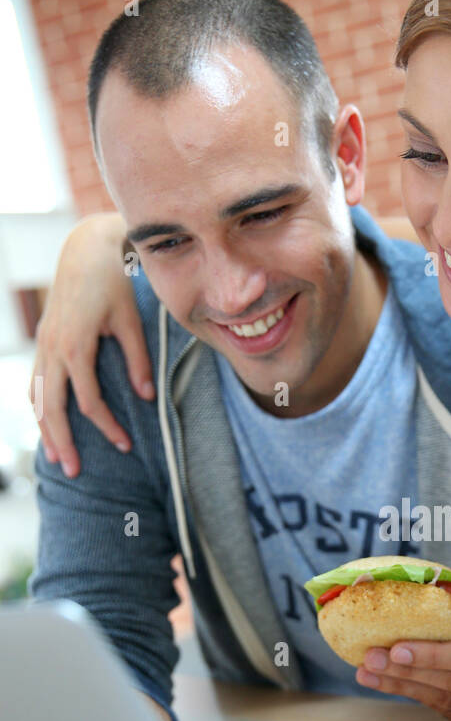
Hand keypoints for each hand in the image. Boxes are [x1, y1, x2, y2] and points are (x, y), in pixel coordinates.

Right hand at [29, 213, 151, 477]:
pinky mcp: (43, 339)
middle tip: (75, 472)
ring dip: (45, 429)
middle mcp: (52, 349)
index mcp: (75, 346)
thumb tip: (146, 397)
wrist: (86, 248)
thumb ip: (138, 360)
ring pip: (37, 397)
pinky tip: (46, 423)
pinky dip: (38, 406)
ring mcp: (43, 344)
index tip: (125, 446)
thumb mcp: (131, 320)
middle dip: (63, 442)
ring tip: (56, 457)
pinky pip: (34, 381)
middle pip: (52, 408)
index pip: (88, 402)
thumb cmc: (114, 281)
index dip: (106, 427)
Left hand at [355, 601, 450, 720]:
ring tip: (370, 674)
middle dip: (406, 672)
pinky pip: (449, 713)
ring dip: (404, 687)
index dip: (431, 655)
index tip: (395, 649)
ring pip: (447, 702)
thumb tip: (416, 586)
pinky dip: (419, 697)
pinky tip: (395, 685)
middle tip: (369, 661)